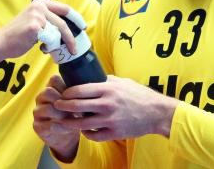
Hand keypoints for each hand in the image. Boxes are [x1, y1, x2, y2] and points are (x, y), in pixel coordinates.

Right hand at [0, 0, 76, 64]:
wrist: (1, 42)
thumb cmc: (19, 35)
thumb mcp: (35, 21)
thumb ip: (49, 20)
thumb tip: (67, 30)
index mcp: (40, 2)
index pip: (64, 9)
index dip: (76, 18)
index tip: (83, 27)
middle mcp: (39, 6)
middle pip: (63, 23)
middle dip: (71, 38)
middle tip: (74, 49)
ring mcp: (37, 15)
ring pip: (57, 33)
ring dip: (55, 44)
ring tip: (46, 48)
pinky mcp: (35, 26)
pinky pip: (51, 40)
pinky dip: (49, 47)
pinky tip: (40, 48)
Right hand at [33, 75, 79, 161]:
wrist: (65, 136)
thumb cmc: (72, 115)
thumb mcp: (75, 103)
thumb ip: (76, 95)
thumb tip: (86, 94)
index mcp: (51, 88)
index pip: (54, 79)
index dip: (66, 86)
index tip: (75, 96)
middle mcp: (41, 97)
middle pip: (48, 91)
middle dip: (63, 101)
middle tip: (74, 109)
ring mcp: (37, 111)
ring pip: (47, 108)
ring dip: (61, 115)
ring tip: (71, 119)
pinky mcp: (37, 125)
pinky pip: (48, 124)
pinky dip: (60, 127)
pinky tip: (67, 128)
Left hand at [55, 75, 177, 141]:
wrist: (157, 112)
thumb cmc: (139, 95)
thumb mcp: (122, 82)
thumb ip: (105, 81)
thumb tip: (90, 77)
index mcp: (107, 89)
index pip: (78, 90)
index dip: (66, 93)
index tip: (62, 94)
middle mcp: (106, 104)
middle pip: (76, 106)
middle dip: (62, 106)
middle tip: (57, 106)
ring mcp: (110, 120)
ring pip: (81, 124)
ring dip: (70, 122)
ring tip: (64, 121)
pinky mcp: (114, 133)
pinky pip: (93, 135)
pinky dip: (86, 133)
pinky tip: (84, 130)